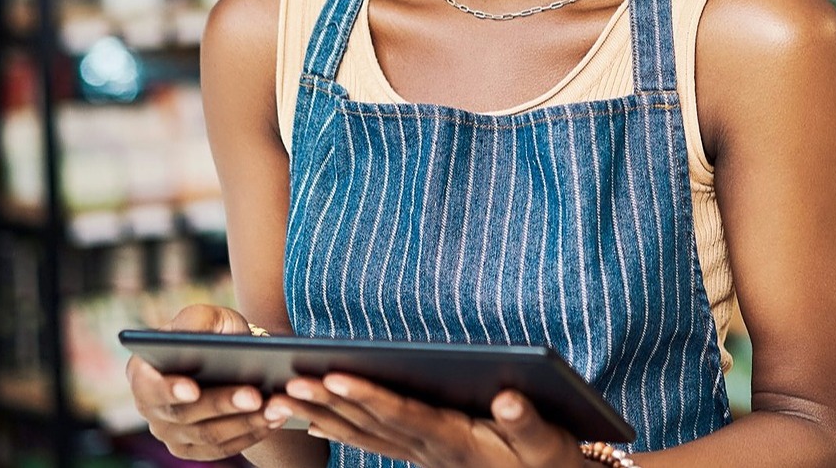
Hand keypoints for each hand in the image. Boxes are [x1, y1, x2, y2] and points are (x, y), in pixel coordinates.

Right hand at [129, 304, 284, 461]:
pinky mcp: (194, 449)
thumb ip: (196, 321)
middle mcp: (149, 408)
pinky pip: (222, 449)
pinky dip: (250, 435)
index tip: (192, 389)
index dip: (169, 390)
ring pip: (208, 435)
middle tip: (254, 395)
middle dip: (222, 404)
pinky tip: (274, 420)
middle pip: (184, 415)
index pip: (149, 386)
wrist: (229, 358)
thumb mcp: (205, 317)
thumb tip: (194, 335)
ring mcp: (170, 433)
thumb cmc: (212, 332)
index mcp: (142, 372)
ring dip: (244, 423)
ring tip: (275, 407)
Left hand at [278, 373, 583, 467]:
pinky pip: (372, 441)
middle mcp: (431, 450)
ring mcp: (423, 455)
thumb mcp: (548, 443)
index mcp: (457, 441)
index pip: (403, 415)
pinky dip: (341, 428)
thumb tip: (507, 399)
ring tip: (286, 395)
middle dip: (330, 402)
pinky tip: (315, 417)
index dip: (368, 396)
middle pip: (372, 424)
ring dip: (325, 415)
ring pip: (364, 434)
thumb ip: (527, 421)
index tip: (336, 376)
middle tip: (290, 381)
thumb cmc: (548, 460)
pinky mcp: (422, 454)